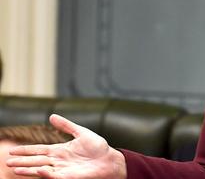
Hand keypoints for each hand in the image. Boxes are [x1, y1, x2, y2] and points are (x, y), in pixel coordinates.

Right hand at [6, 114, 126, 178]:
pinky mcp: (69, 177)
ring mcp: (63, 169)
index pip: (39, 150)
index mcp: (60, 150)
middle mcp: (59, 161)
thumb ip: (66, 125)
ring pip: (41, 169)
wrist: (110, 159)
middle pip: (36, 160)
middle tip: (7, 162)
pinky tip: (38, 170)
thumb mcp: (81, 132)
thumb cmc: (98, 148)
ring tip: (15, 170)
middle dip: (22, 162)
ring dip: (28, 170)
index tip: (12, 151)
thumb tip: (51, 116)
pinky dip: (46, 174)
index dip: (26, 150)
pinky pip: (55, 176)